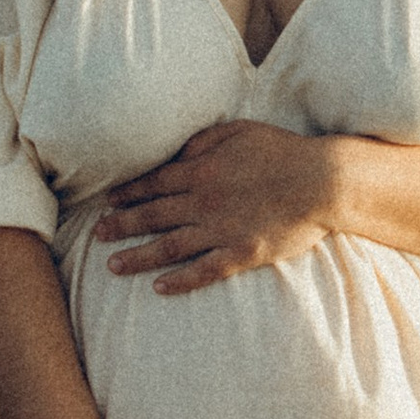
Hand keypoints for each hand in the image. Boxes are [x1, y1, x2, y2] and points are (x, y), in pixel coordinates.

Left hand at [96, 123, 341, 294]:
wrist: (322, 181)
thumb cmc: (283, 151)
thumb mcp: (239, 130)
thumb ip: (203, 140)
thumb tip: (177, 152)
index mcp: (202, 171)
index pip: (153, 183)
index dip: (128, 193)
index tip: (107, 201)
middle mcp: (203, 202)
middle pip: (152, 216)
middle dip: (121, 225)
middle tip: (97, 236)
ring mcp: (221, 230)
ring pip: (169, 246)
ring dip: (138, 257)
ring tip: (113, 266)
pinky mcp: (242, 253)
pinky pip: (204, 270)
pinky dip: (180, 280)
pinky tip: (159, 288)